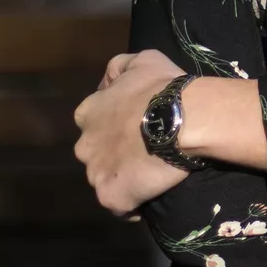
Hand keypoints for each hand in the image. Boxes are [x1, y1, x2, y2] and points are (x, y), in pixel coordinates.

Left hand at [73, 49, 189, 215]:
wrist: (182, 120)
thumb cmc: (162, 88)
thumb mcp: (141, 59)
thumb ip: (118, 68)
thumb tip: (107, 83)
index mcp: (87, 113)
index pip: (93, 124)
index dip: (114, 127)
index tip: (135, 127)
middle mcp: (84, 145)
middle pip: (96, 154)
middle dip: (114, 155)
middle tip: (143, 152)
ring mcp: (96, 174)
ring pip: (105, 180)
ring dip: (122, 178)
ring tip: (149, 176)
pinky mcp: (110, 197)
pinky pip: (120, 207)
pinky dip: (132, 204)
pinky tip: (148, 197)